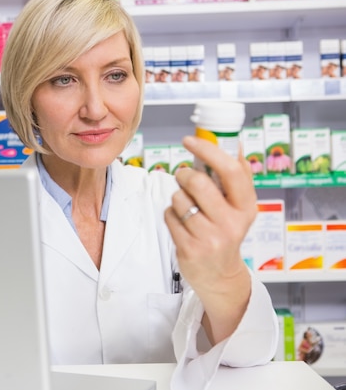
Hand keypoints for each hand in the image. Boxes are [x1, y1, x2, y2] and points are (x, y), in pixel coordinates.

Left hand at [164, 135, 256, 342]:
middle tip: (184, 176)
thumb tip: (234, 142)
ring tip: (187, 207)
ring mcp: (210, 238)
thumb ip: (237, 176)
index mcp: (247, 207)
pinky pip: (169, 216)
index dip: (208, 150)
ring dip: (177, 197)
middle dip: (185, 174)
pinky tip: (182, 223)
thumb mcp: (240, 207)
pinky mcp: (189, 249)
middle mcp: (231, 223)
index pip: (231, 170)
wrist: (219, 275)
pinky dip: (170, 214)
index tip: (190, 140)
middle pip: (198, 182)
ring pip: (179, 199)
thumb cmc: (226, 232)